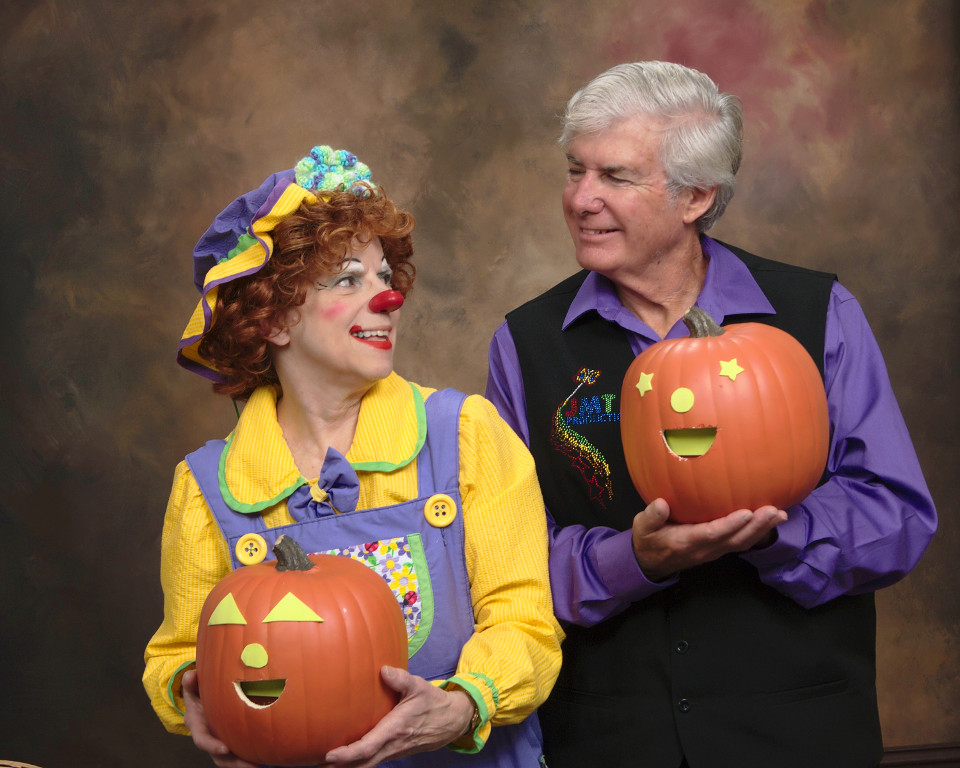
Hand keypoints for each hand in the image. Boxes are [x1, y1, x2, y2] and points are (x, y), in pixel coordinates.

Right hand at [182, 669, 258, 767]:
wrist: (202, 700)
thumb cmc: (199, 693)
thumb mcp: (193, 687)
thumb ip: (191, 683)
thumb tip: (190, 676)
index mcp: (198, 727)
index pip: (202, 740)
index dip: (212, 746)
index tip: (224, 749)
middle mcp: (209, 739)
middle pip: (220, 758)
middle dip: (235, 764)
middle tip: (252, 767)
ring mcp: (221, 742)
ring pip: (232, 760)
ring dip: (246, 765)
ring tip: (262, 766)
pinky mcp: (232, 742)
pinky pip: (240, 753)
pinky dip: (251, 757)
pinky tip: (268, 757)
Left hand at [321, 666, 475, 766]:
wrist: (450, 721)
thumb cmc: (432, 702)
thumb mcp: (419, 686)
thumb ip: (401, 678)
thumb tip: (383, 670)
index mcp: (395, 729)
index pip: (367, 747)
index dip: (348, 754)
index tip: (329, 755)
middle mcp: (392, 745)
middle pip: (362, 763)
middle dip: (339, 767)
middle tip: (315, 764)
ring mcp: (393, 752)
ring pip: (366, 765)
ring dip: (346, 767)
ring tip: (323, 764)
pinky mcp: (393, 752)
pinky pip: (371, 762)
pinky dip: (356, 763)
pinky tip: (342, 760)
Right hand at [632, 498, 786, 580]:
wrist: (651, 562)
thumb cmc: (648, 540)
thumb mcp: (642, 527)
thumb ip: (651, 516)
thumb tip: (661, 504)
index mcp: (686, 542)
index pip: (712, 534)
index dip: (731, 524)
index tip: (747, 512)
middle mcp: (704, 549)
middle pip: (735, 540)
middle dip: (756, 527)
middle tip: (774, 511)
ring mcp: (713, 551)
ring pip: (741, 543)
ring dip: (762, 530)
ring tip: (779, 514)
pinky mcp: (717, 548)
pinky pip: (740, 542)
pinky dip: (756, 532)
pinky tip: (768, 520)